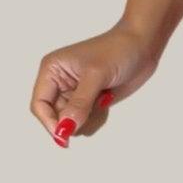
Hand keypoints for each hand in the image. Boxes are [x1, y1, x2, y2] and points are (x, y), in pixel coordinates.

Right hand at [31, 22, 159, 146]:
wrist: (143, 46)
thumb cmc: (118, 50)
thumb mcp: (96, 76)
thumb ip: (79, 104)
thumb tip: (63, 129)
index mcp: (52, 70)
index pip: (40, 104)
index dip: (50, 122)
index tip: (64, 136)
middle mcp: (59, 82)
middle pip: (54, 117)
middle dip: (72, 120)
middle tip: (92, 110)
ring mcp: (75, 93)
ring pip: (71, 122)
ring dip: (87, 119)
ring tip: (103, 99)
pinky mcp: (90, 100)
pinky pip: (86, 121)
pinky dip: (97, 118)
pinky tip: (107, 100)